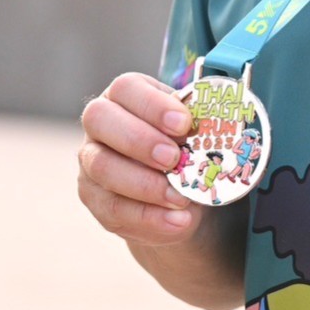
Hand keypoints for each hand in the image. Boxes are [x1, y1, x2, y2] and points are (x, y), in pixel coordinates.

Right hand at [76, 72, 201, 246]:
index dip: (152, 105)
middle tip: (174, 159)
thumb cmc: (188, 151)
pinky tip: (177, 221)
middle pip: (100, 119)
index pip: (127, 88)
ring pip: (102, 167)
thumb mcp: (196, 134)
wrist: (181, 198)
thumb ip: (199, 128)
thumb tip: (218, 128)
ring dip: (144, 184)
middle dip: (140, 140)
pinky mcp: (94, 198)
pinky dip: (148, 218)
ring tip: (180, 198)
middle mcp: (101, 123)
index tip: (183, 123)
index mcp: (126, 95)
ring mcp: (91, 160)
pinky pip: (113, 208)